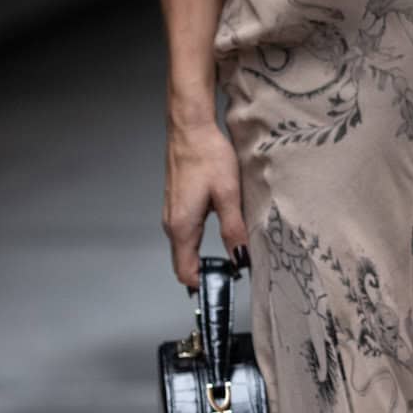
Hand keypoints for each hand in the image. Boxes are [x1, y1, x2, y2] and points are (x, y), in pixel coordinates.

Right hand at [163, 113, 248, 289]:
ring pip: (185, 248)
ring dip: (204, 257)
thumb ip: (233, 229)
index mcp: (183, 226)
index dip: (204, 283)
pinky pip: (186, 233)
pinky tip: (222, 229)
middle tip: (234, 272)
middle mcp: (172, 224)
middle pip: (184, 263)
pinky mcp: (177, 204)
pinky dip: (200, 241)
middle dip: (206, 273)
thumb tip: (240, 258)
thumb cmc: (207, 156)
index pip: (185, 272)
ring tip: (232, 253)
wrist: (190, 128)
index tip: (226, 283)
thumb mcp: (228, 194)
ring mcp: (172, 213)